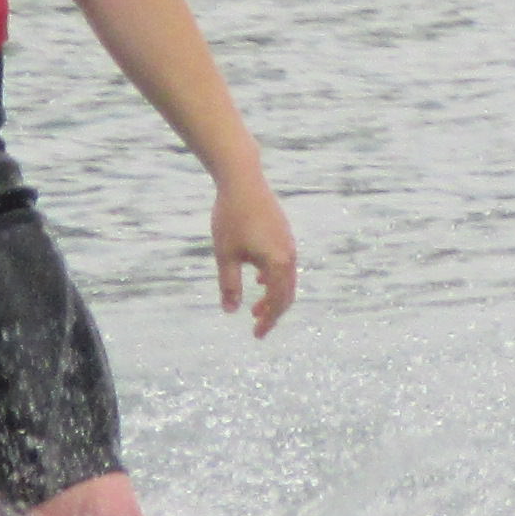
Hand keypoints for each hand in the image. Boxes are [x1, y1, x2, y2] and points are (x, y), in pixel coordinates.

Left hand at [212, 172, 297, 334]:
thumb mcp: (226, 255)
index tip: (256, 334)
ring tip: (256, 308)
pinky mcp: (283, 233)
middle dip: (273, 313)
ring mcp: (288, 243)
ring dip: (273, 296)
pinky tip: (259, 278)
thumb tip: (231, 311)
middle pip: (286, 293)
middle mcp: (288, 255)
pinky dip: (274, 278)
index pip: (278, 302)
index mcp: (277, 263)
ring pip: (286, 278)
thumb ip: (229, 285)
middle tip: (257, 328)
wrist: (242, 181)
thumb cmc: (232, 218)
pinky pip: (284, 263)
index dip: (268, 321)